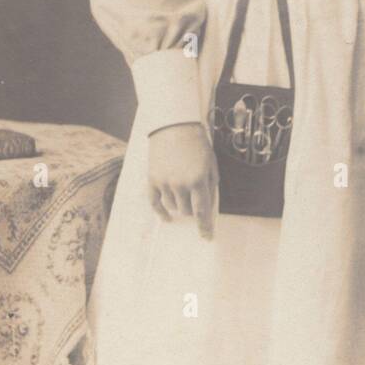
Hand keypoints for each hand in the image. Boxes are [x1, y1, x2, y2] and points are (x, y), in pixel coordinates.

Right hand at [148, 122, 217, 240]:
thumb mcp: (211, 163)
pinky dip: (161, 213)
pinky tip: (167, 218)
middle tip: (195, 200)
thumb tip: (209, 206)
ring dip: (180, 206)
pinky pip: (155, 203)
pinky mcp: (153, 180)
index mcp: (198, 180)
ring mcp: (165, 182)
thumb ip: (211, 185)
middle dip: (193, 210)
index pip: (202, 211)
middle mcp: (181, 184)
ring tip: (183, 194)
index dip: (205, 227)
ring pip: (173, 207)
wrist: (174, 127)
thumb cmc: (197, 144)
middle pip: (187, 211)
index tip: (207, 237)